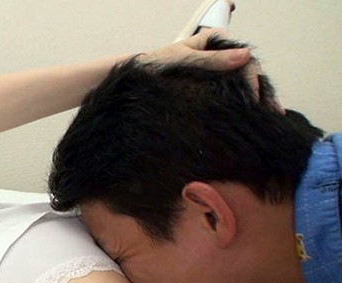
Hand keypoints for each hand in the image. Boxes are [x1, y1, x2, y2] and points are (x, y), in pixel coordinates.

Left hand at [140, 29, 284, 112]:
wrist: (131, 80)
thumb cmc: (152, 67)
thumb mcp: (182, 61)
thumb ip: (211, 59)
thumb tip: (245, 56)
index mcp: (216, 40)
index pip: (244, 59)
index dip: (253, 79)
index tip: (254, 98)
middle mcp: (219, 54)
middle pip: (248, 72)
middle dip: (262, 92)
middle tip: (273, 113)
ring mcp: (216, 72)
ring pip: (243, 85)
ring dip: (257, 100)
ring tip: (270, 119)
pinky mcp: (210, 88)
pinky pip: (231, 95)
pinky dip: (243, 107)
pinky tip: (252, 120)